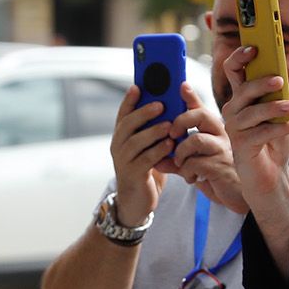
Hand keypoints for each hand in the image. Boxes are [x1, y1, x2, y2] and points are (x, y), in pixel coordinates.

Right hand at [110, 86, 173, 225]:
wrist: (137, 202)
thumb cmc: (146, 170)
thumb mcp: (148, 148)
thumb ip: (154, 130)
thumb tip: (170, 106)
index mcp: (121, 137)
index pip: (122, 114)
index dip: (129, 100)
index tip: (138, 86)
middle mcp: (118, 147)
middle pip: (127, 125)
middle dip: (143, 113)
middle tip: (160, 104)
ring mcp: (123, 162)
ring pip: (135, 142)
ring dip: (153, 132)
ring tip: (169, 125)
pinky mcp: (132, 175)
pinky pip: (145, 160)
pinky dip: (158, 151)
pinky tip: (170, 146)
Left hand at [167, 84, 246, 213]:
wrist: (237, 197)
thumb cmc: (216, 176)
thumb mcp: (195, 164)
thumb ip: (176, 160)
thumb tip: (156, 160)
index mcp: (214, 131)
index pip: (201, 108)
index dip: (191, 96)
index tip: (181, 87)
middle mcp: (221, 136)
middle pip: (201, 115)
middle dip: (181, 121)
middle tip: (171, 135)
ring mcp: (222, 150)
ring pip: (196, 139)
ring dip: (181, 152)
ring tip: (179, 164)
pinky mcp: (220, 167)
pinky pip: (196, 163)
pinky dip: (187, 171)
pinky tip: (191, 178)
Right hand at [220, 46, 288, 206]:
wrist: (271, 171)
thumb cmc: (273, 137)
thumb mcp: (278, 110)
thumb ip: (276, 92)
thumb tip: (281, 74)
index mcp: (241, 96)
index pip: (232, 69)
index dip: (240, 56)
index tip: (254, 48)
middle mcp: (233, 110)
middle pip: (243, 90)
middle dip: (260, 83)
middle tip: (279, 81)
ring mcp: (235, 128)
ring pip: (252, 113)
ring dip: (274, 107)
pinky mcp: (242, 145)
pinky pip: (264, 133)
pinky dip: (285, 127)